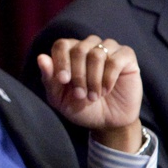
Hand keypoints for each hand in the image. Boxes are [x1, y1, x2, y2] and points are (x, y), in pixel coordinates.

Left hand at [37, 37, 143, 152]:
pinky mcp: (127, 56)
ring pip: (97, 53)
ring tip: (93, 96)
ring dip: (93, 79)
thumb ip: (49, 79)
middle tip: (80, 95)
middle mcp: (89, 46)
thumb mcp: (60, 98)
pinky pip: (115, 59)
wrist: (108, 122)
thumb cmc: (81, 108)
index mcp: (70, 52)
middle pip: (79, 49)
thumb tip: (41, 58)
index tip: (63, 81)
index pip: (62, 45)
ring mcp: (109, 49)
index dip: (61, 61)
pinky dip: (108, 77)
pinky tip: (106, 90)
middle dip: (78, 75)